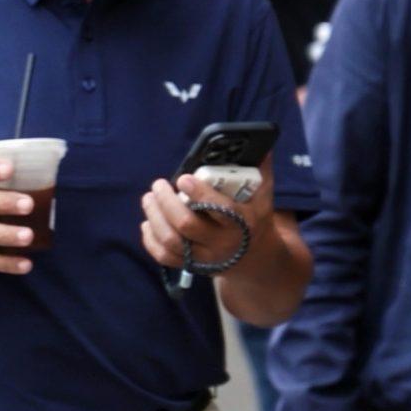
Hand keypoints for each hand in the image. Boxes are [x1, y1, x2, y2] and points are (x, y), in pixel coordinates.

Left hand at [138, 169, 270, 274]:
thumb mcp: (263, 196)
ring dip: (154, 217)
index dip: (199, 194)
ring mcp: (205, 257)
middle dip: (167, 202)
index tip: (183, 178)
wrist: (254, 258)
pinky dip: (150, 240)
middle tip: (158, 185)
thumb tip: (260, 144)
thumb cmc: (254, 218)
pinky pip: (164, 257)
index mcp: (242, 222)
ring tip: (148, 199)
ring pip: (171, 241)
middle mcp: (222, 242)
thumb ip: (260, 170)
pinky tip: (148, 223)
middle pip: (187, 225)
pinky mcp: (191, 267)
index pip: (220, 210)